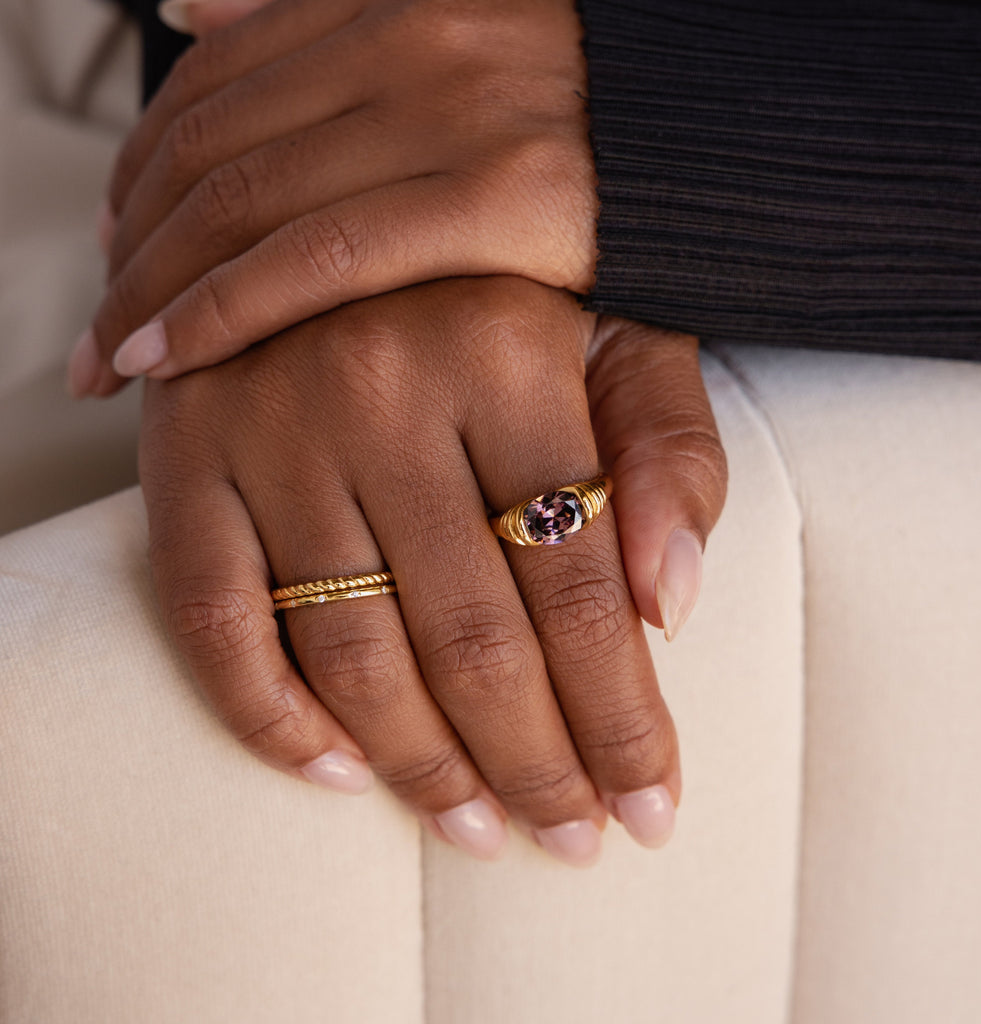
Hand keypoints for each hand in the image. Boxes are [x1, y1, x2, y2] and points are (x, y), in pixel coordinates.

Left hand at [70, 0, 595, 395]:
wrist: (748, 134)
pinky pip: (327, 256)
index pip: (218, 81)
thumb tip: (188, 1)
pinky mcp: (506, 196)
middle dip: (135, 243)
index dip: (143, 163)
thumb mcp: (470, 36)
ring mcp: (456, 115)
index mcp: (393, 5)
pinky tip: (172, 354)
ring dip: (156, 284)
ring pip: (247, 201)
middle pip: (214, 145)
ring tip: (115, 358)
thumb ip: (325, 14)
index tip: (112, 241)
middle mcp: (412, 43)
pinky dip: (231, 306)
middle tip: (97, 325)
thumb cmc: (609, 120)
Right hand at [141, 277, 726, 863]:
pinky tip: (342, 771)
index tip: (649, 804)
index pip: (581, 586)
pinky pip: (214, 621)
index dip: (623, 717)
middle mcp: (381, 383)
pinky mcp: (184, 457)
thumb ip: (668, 449)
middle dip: (536, 766)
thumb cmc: (495, 293)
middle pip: (474, 639)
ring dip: (423, 767)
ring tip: (478, 830)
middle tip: (573, 838)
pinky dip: (271, 717)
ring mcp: (269, 425)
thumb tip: (672, 607)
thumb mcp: (616, 332)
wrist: (331, 224)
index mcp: (507, 350)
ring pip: (353, 652)